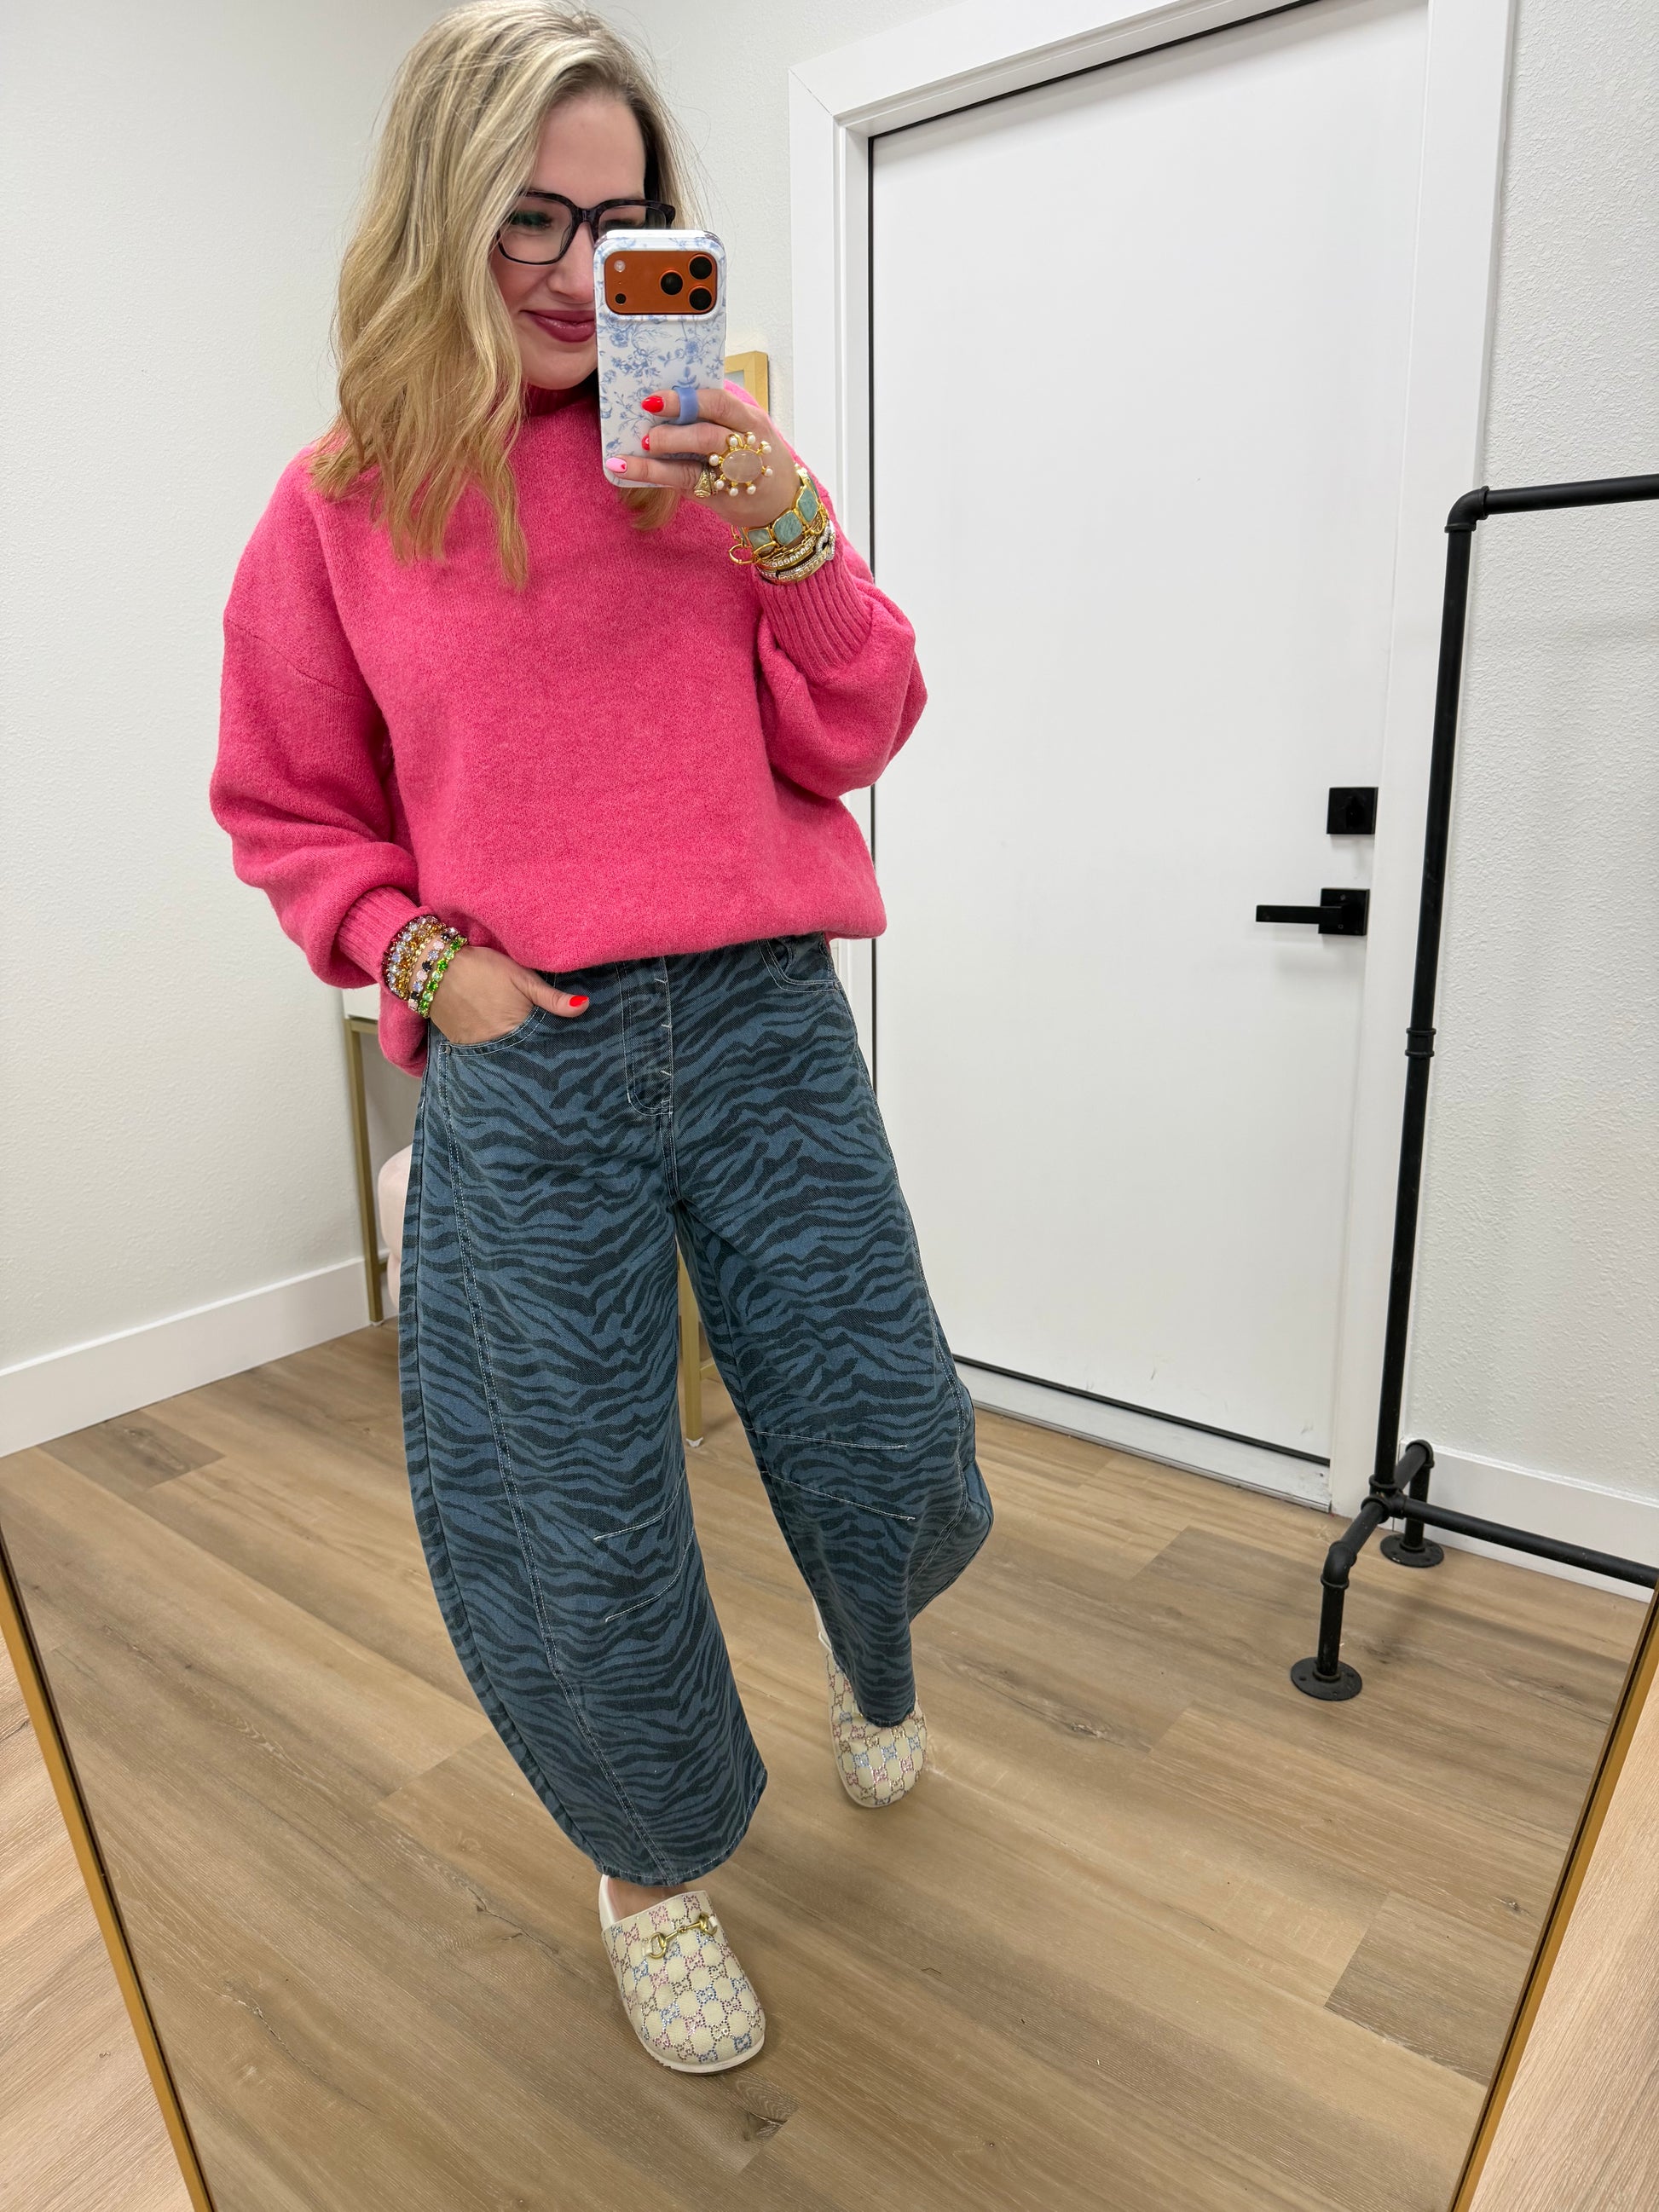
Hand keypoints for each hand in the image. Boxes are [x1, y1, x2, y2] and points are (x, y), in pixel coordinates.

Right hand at [425, 944, 587, 1043]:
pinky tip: (502, 1047)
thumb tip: (585, 1006)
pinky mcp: (459, 1045)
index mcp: (516, 1029)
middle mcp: (496, 1044)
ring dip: (513, 1056)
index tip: (565, 1054)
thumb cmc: (483, 968)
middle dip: (535, 1057)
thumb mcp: (522, 977)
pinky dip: (493, 1052)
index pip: (543, 1049)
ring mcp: (475, 1048)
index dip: (553, 1050)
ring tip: (526, 1054)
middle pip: (522, 1057)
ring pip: (502, 1058)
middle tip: (549, 1060)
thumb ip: (552, 997)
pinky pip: (482, 1055)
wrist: (434, 965)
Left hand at [605, 384, 801, 530]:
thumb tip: (666, 400)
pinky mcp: (719, 497)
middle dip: (673, 428)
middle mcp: (745, 446)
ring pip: (694, 462)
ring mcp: (733, 475)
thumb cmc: (758, 458)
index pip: (719, 402)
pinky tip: (625, 469)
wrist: (783, 505)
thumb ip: (716, 416)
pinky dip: (653, 474)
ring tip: (639, 446)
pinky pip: (683, 483)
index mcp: (750, 421)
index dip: (687, 399)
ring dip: (662, 454)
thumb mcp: (747, 430)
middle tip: (646, 424)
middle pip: (708, 434)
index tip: (655, 397)